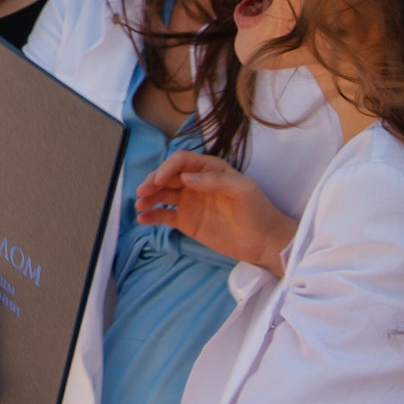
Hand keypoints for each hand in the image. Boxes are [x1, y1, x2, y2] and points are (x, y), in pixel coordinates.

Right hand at [133, 150, 298, 274]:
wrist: (264, 242)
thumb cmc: (258, 211)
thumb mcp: (243, 189)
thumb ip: (215, 181)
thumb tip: (186, 178)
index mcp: (210, 170)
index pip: (182, 162)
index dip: (168, 168)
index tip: (160, 179)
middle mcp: (196, 183)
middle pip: (168, 176)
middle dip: (153, 181)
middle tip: (143, 191)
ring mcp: (190, 202)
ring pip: (162, 194)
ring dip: (148, 197)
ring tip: (139, 204)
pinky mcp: (187, 222)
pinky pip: (164, 215)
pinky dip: (152, 215)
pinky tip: (142, 218)